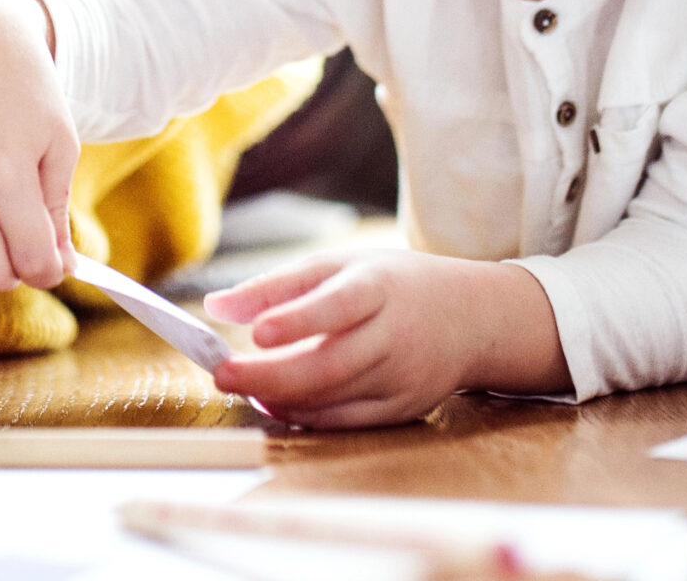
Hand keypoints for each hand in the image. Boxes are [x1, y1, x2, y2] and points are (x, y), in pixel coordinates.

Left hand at [205, 250, 568, 426]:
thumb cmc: (393, 285)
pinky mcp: (402, 409)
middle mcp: (395, 336)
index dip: (299, 319)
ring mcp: (402, 379)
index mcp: (380, 288)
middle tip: (222, 374)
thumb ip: (278, 285)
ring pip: (333, 398)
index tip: (256, 332)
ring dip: (279, 397)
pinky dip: (304, 414)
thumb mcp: (341, 265)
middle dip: (270, 375)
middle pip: (329, 365)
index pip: (339, 305)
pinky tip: (274, 403)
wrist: (471, 318)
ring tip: (240, 386)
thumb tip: (215, 306)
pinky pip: (345, 421)